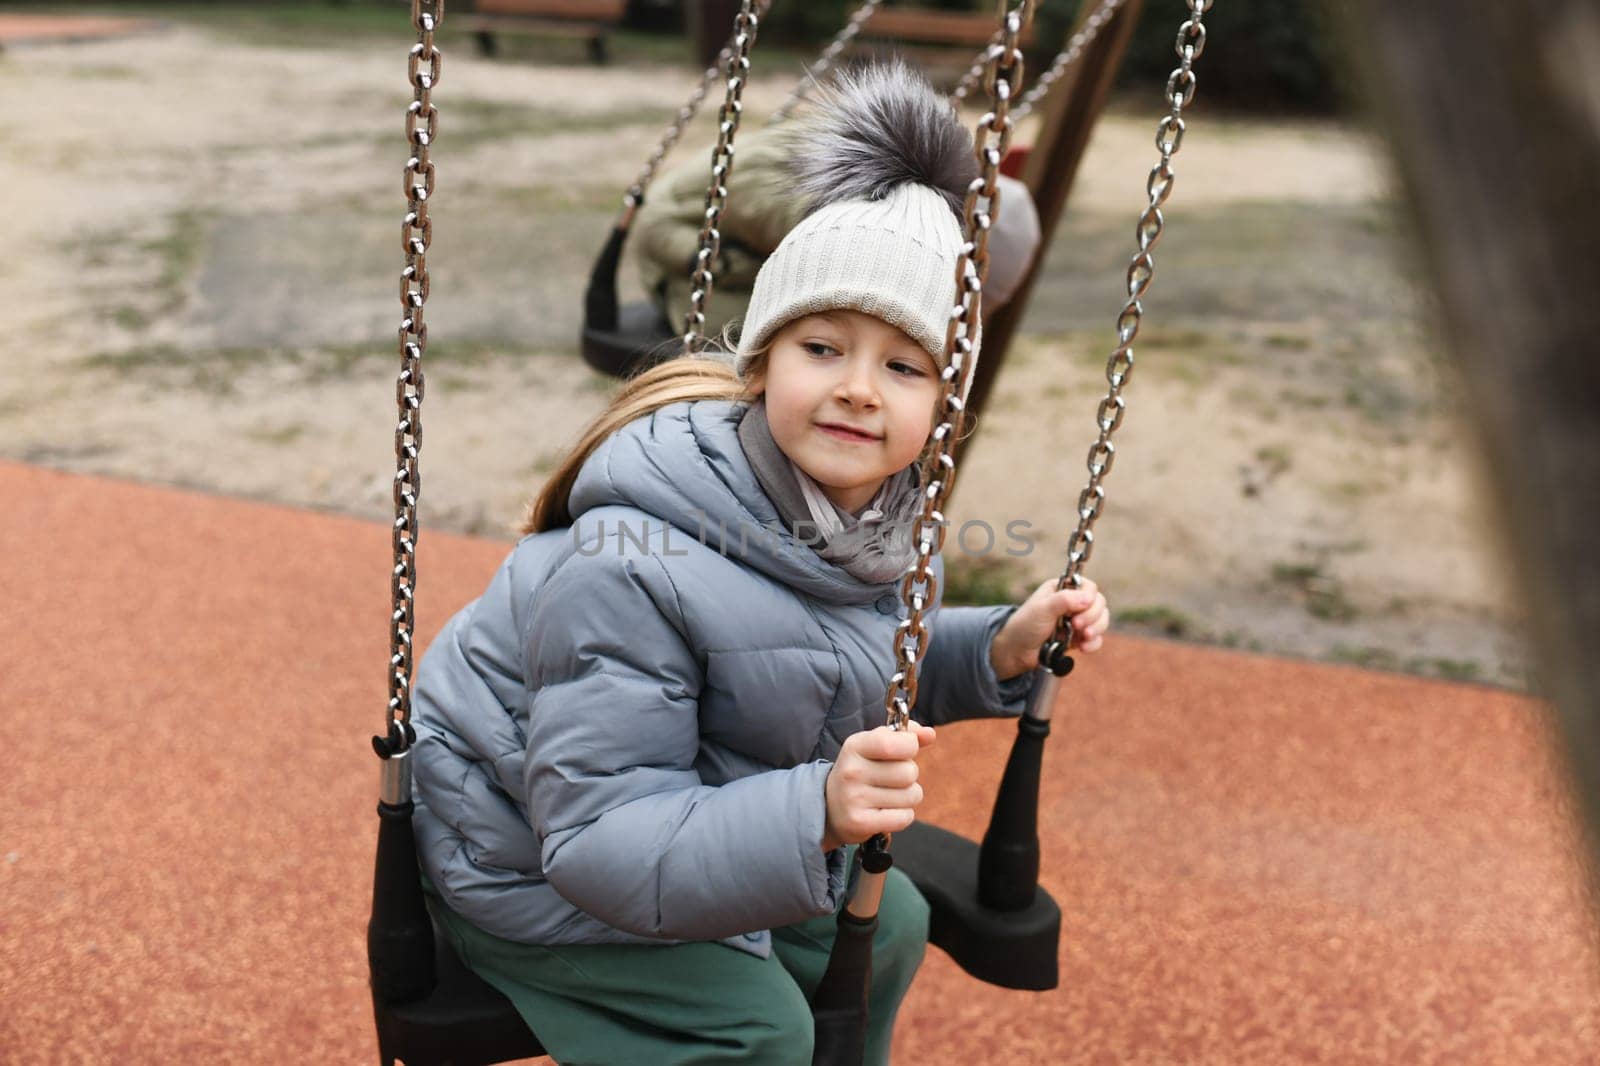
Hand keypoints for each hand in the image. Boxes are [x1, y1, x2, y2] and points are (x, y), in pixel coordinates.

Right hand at [821, 723, 936, 850]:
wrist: (829, 807)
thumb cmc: (861, 770)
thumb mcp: (874, 746)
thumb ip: (903, 735)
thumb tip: (929, 734)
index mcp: (855, 746)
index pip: (898, 743)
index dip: (910, 746)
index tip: (903, 750)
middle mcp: (852, 771)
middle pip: (910, 772)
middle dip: (909, 775)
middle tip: (891, 778)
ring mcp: (854, 798)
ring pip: (912, 795)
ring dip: (907, 796)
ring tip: (887, 796)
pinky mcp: (860, 823)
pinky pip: (905, 817)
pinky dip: (902, 815)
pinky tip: (885, 811)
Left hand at [988, 578, 1111, 679]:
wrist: (1017, 651)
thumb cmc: (1025, 626)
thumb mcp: (1042, 609)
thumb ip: (1065, 600)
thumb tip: (1089, 598)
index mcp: (1063, 589)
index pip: (1089, 587)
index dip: (1089, 598)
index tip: (1079, 609)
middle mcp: (1072, 603)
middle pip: (1099, 603)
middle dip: (1092, 616)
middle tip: (1077, 626)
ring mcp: (1077, 621)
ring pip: (1102, 620)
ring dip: (1097, 629)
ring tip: (1083, 637)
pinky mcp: (1078, 638)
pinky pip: (1097, 639)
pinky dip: (1094, 643)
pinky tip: (1083, 648)